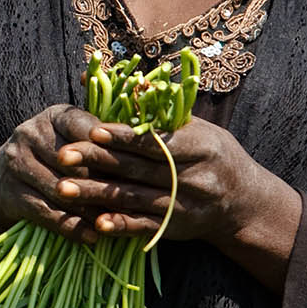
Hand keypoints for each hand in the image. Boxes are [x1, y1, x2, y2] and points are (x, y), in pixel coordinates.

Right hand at [0, 104, 141, 242]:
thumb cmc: (49, 161)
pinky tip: (91, 237)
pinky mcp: (8, 192)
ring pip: (62, 189)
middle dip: (103, 183)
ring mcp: (16, 162)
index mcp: (54, 116)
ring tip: (116, 222)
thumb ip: (102, 139)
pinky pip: (46, 212)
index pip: (84, 126)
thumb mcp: (69, 141)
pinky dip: (71, 227)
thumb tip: (152, 142)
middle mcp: (31, 132)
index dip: (109, 144)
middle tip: (133, 200)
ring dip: (90, 209)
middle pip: (74, 161)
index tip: (134, 159)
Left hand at [45, 114, 303, 287]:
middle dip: (97, 162)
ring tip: (62, 189)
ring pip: (134, 199)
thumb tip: (131, 78)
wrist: (245, 203)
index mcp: (200, 147)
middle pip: (137, 169)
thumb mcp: (198, 127)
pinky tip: (95, 222)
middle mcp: (194, 178)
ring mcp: (185, 206)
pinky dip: (120, 225)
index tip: (92, 130)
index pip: (155, 142)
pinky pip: (144, 227)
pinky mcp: (176, 229)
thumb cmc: (214, 155)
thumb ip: (162, 110)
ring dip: (96, 195)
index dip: (123, 137)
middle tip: (63, 156)